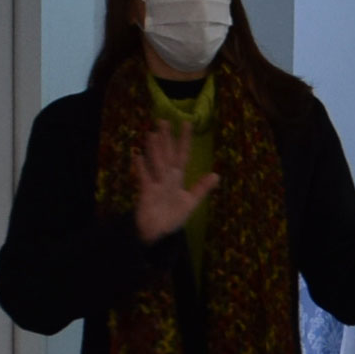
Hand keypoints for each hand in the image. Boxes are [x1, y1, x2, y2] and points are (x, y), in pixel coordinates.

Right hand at [130, 123, 216, 244]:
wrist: (158, 233)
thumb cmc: (172, 217)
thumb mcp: (191, 202)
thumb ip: (201, 189)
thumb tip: (217, 175)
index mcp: (178, 178)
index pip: (182, 155)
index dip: (184, 140)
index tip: (186, 123)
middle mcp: (167, 177)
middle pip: (167, 154)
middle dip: (165, 138)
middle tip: (162, 120)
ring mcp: (156, 183)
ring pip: (156, 163)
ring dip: (154, 149)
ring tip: (152, 134)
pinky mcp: (146, 192)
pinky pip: (144, 178)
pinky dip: (141, 168)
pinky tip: (137, 156)